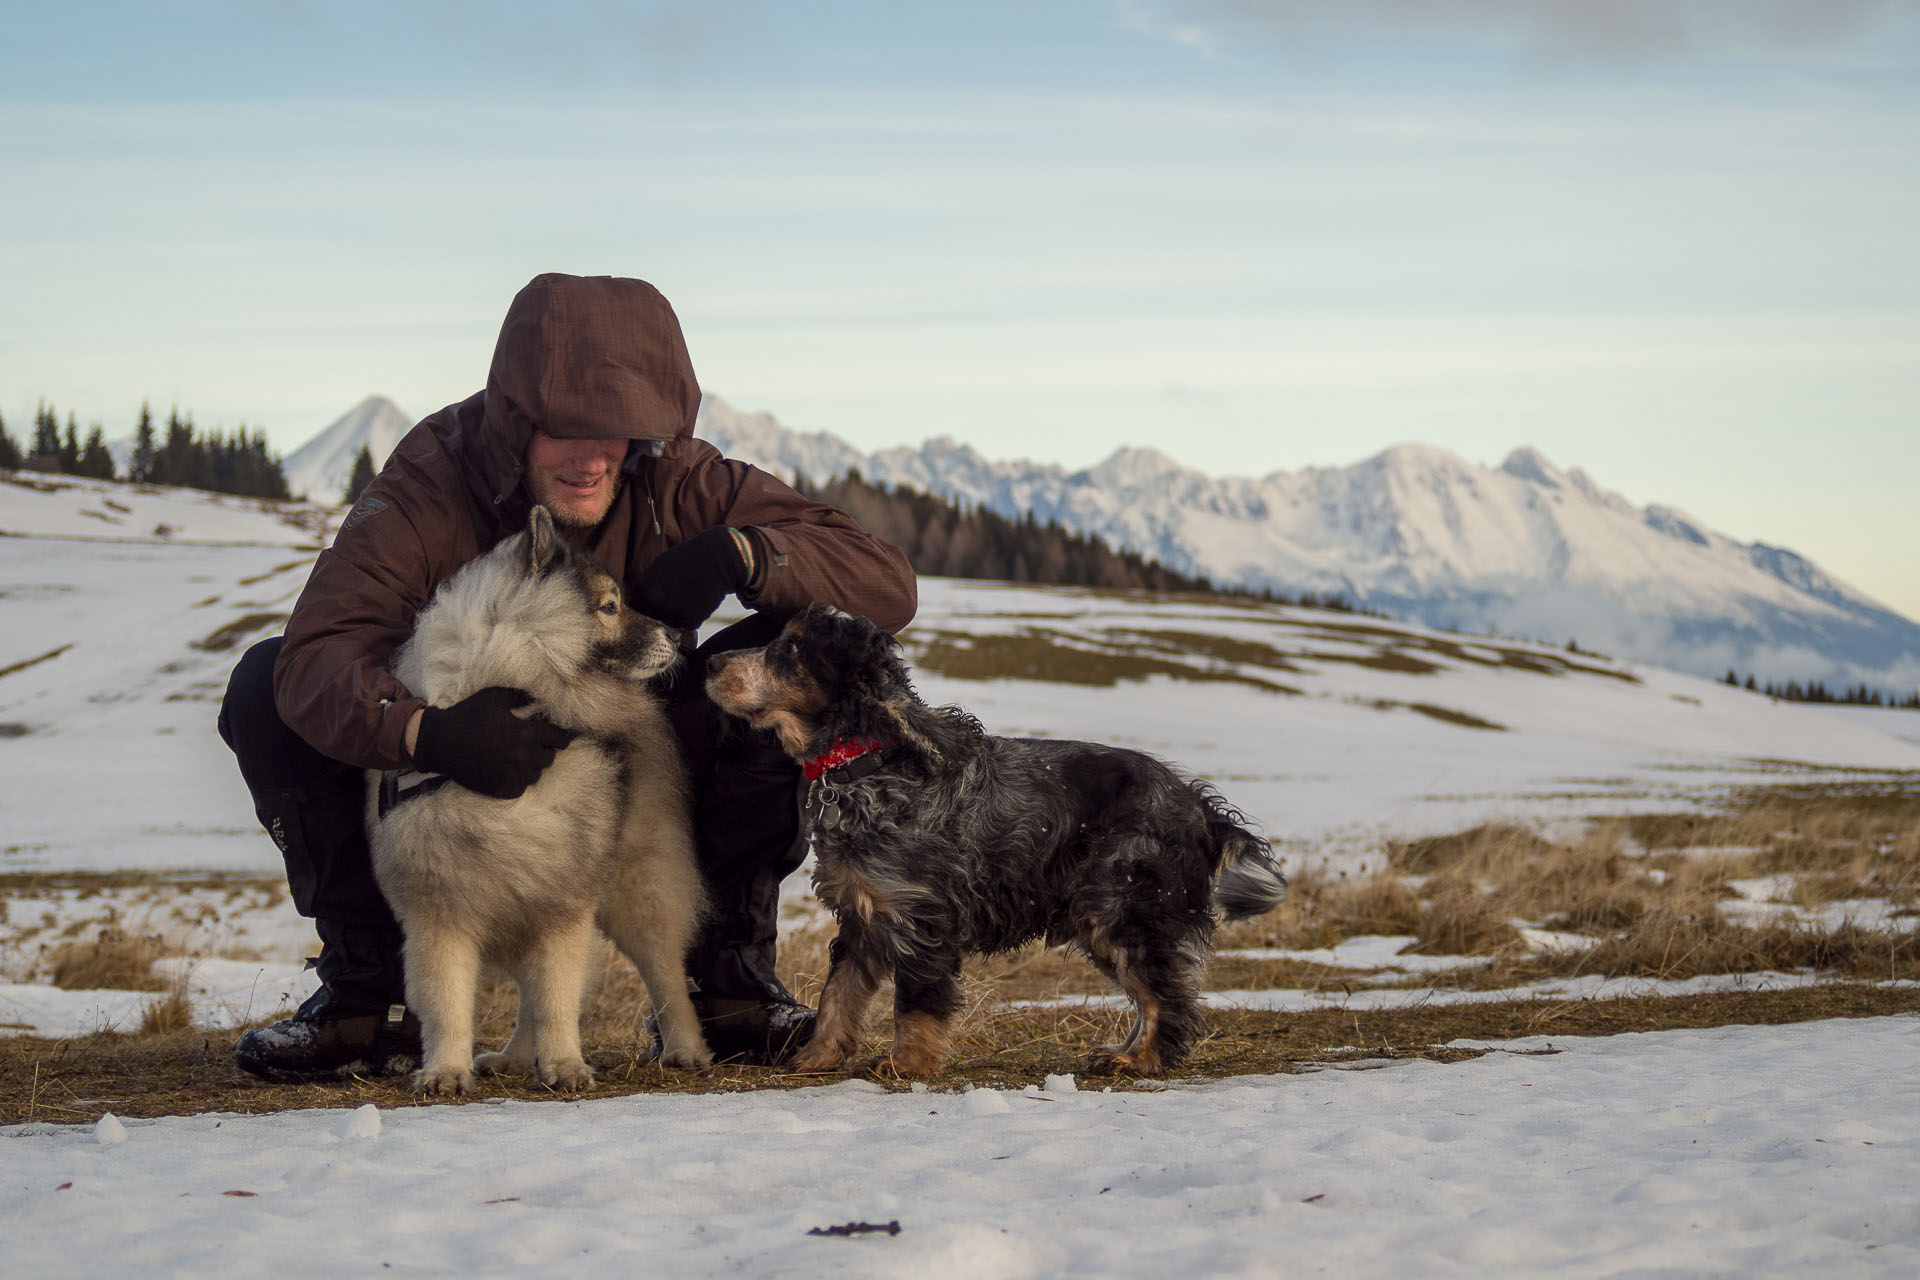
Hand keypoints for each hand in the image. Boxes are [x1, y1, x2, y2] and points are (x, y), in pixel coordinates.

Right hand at [411, 686, 575, 799]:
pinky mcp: (501, 789)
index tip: (557, 735)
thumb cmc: (468, 716)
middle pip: (549, 757)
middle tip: (533, 744)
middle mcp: (522, 757)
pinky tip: (509, 770)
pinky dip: (518, 780)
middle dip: (544, 749)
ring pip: (536, 774)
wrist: (440, 742)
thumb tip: (540, 693)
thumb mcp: (494, 697)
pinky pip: (521, 787)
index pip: (558, 738)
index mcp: (524, 734)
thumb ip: (520, 695)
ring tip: (520, 757)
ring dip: (532, 766)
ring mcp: (512, 776)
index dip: (560, 735)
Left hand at [627, 526, 752, 629]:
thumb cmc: (686, 560)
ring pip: (669, 623)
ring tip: (688, 597)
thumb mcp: (658, 568)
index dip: (642, 608)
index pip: (633, 609)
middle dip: (659, 613)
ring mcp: (673, 613)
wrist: (717, 558)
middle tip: (674, 599)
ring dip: (676, 616)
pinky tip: (698, 601)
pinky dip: (692, 617)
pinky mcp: (691, 620)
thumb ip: (645, 587)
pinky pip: (686, 625)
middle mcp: (655, 602)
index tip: (652, 603)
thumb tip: (632, 603)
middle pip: (650, 619)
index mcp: (642, 588)